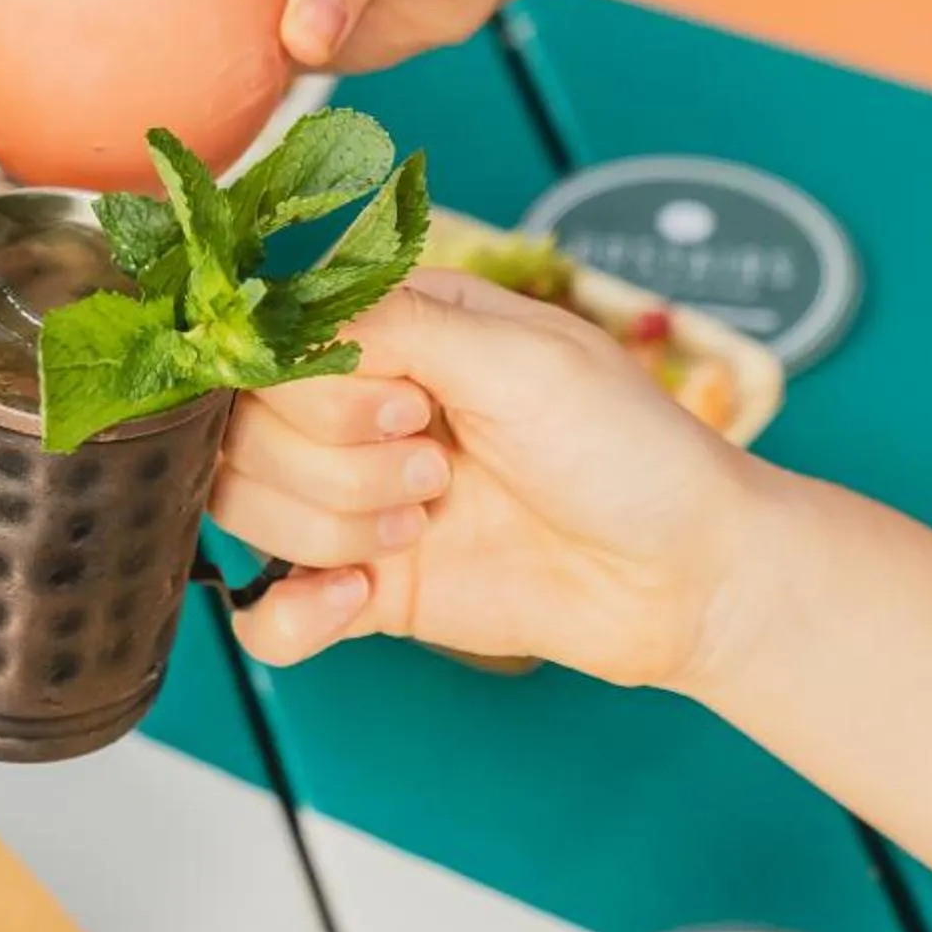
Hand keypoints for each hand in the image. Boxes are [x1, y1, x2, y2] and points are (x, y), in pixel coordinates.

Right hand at [211, 270, 761, 688]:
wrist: (690, 579)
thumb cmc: (631, 450)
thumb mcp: (524, 358)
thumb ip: (395, 325)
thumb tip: (280, 314)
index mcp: (390, 333)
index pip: (266, 346)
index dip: (315, 390)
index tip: (406, 408)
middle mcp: (354, 411)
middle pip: (242, 432)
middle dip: (337, 466)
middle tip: (441, 472)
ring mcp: (352, 502)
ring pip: (242, 512)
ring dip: (332, 530)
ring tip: (431, 526)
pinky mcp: (364, 590)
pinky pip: (264, 615)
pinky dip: (290, 616)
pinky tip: (355, 600)